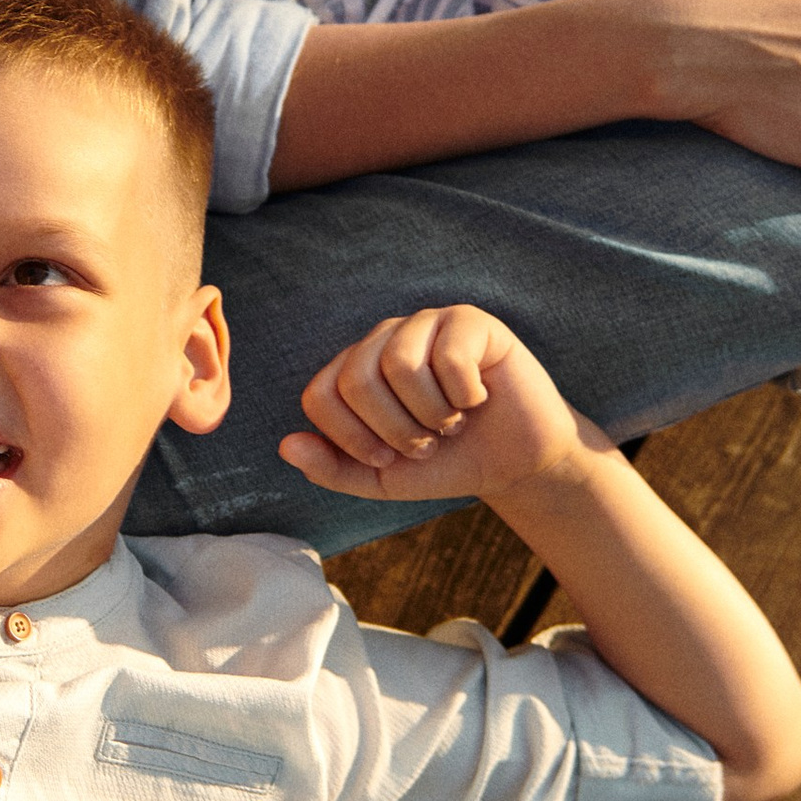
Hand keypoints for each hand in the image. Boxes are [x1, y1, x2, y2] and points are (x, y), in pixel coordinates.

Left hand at [284, 306, 589, 506]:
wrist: (515, 462)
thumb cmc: (445, 463)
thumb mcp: (382, 478)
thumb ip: (332, 468)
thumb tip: (285, 446)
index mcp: (354, 372)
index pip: (320, 395)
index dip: (350, 438)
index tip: (386, 458)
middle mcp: (383, 340)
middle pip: (357, 380)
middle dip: (395, 430)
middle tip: (427, 442)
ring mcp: (426, 324)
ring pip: (400, 365)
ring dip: (432, 414)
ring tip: (452, 423)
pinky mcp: (469, 321)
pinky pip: (449, 355)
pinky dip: (465, 394)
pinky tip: (478, 398)